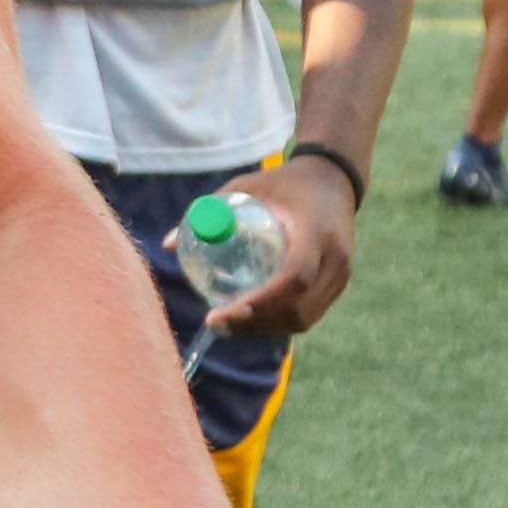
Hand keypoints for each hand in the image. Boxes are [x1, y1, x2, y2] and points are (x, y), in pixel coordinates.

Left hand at [205, 151, 362, 336]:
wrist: (333, 179)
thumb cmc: (282, 183)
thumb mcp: (245, 188)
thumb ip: (208, 211)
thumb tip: (166, 245)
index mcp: (315, 232)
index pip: (294, 278)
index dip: (259, 302)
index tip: (221, 312)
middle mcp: (335, 258)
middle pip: (298, 308)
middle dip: (256, 323)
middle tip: (217, 323)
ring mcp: (341, 274)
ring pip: (304, 318)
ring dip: (266, 328)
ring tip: (230, 324)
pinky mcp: (338, 283)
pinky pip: (310, 313)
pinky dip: (280, 322)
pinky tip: (251, 318)